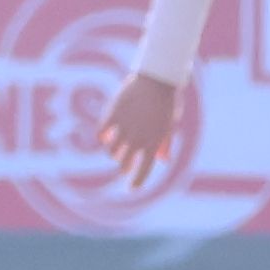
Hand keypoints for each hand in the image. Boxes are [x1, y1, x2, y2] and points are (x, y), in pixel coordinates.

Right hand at [102, 65, 198, 191]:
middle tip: (124, 167)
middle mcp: (136, 138)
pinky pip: (101, 133)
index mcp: (153, 143)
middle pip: (124, 162)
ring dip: (113, 152)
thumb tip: (163, 160)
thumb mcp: (168, 126)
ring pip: (111, 149)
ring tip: (116, 149)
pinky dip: (102, 137)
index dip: (137, 181)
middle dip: (124, 167)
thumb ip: (164, 144)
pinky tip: (105, 137)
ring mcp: (123, 127)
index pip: (144, 169)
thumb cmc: (167, 103)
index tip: (132, 189)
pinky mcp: (112, 116)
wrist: (156, 80)